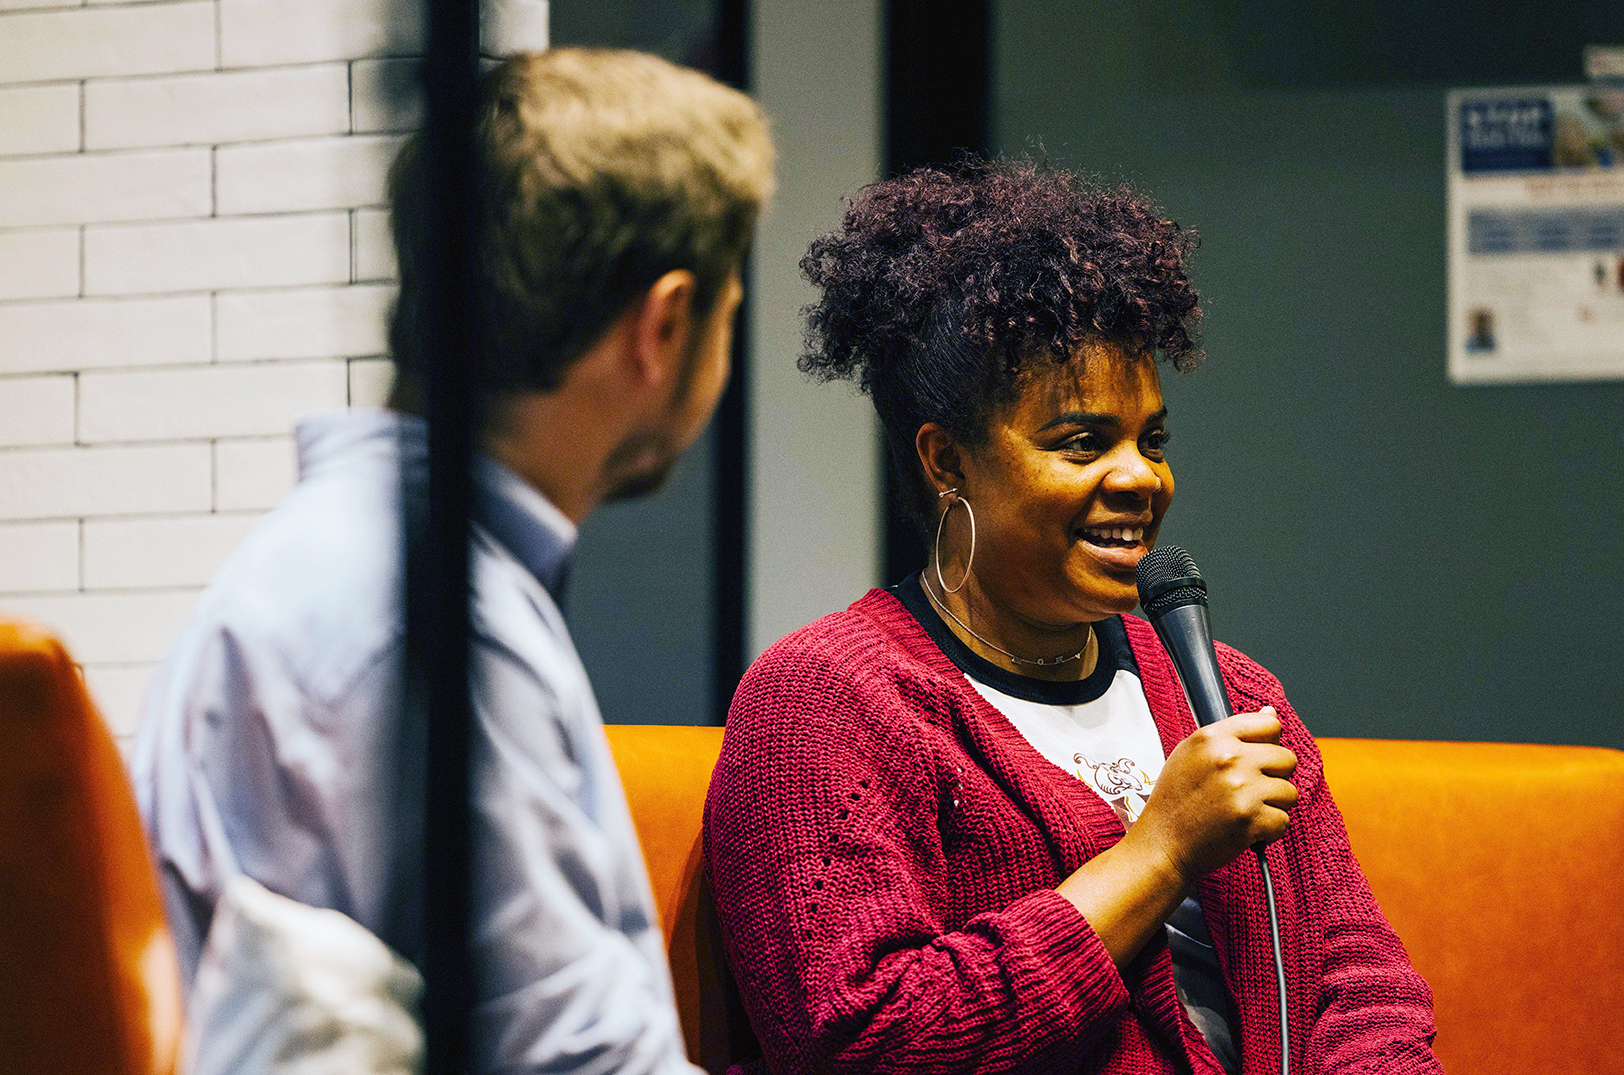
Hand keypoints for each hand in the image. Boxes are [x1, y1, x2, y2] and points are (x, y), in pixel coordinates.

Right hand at [1130, 707, 1298, 883]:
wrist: (1162, 845)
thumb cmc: (1175, 801)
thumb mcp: (1191, 754)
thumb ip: (1233, 734)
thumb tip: (1271, 713)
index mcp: (1212, 737)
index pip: (1269, 724)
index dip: (1268, 743)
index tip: (1256, 760)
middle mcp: (1228, 758)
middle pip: (1286, 758)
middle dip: (1274, 777)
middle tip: (1248, 791)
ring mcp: (1240, 789)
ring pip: (1289, 791)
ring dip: (1273, 805)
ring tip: (1244, 811)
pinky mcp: (1250, 819)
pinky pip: (1283, 820)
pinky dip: (1269, 830)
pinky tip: (1245, 829)